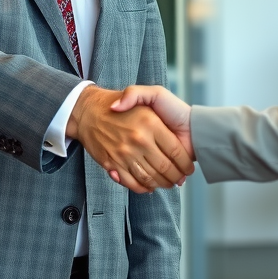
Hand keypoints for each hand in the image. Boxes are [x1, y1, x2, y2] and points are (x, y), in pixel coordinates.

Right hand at [67, 86, 193, 193]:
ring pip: (149, 177)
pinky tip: (149, 187)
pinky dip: (142, 188)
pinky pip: (131, 181)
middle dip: (175, 178)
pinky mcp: (112, 162)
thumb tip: (161, 125)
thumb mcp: (143, 90)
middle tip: (180, 180)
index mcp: (151, 123)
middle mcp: (139, 139)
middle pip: (164, 167)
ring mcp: (125, 152)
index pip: (175, 151)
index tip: (188, 169)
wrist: (89, 110)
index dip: (184, 164)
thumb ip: (147, 96)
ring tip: (168, 184)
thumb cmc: (119, 100)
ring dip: (161, 184)